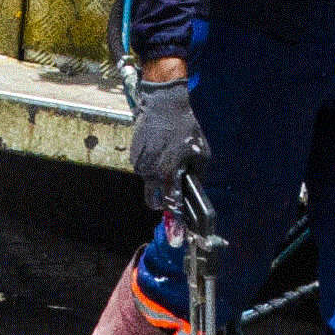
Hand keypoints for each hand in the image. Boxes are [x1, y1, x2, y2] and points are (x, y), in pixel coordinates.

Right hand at [131, 71, 205, 212]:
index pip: (170, 203)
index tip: (177, 230)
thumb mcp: (201, 152)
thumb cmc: (184, 127)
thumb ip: (197, 174)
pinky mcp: (133, 155)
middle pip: (153, 200)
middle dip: (162, 202)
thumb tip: (192, 188)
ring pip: (148, 184)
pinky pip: (143, 170)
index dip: (175, 217)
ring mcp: (139, 164)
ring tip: (168, 159)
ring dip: (158, 180)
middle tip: (172, 193)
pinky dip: (152, 167)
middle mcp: (149, 172)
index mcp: (167, 172)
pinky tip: (160, 152)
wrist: (162, 105)